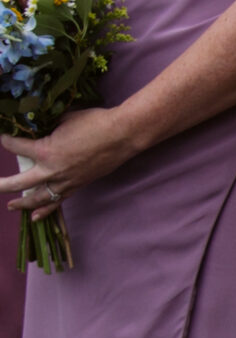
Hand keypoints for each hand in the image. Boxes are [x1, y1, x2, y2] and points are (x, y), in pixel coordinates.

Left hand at [0, 107, 142, 218]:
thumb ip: (46, 127)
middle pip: (20, 182)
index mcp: (45, 151)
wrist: (122, 135)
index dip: (6, 140)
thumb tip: (36, 127)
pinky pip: (58, 201)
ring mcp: (65, 181)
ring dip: (22, 203)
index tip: (4, 136)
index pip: (15, 147)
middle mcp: (52, 170)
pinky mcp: (77, 186)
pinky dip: (46, 210)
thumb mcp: (62, 120)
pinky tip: (36, 217)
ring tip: (10, 206)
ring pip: (39, 197)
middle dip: (3, 185)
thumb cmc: (93, 122)